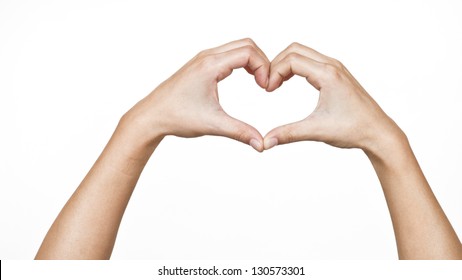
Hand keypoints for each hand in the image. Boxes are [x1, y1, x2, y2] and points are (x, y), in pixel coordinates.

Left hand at [124, 38, 269, 151]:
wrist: (152, 116)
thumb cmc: (176, 117)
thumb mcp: (213, 124)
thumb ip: (240, 132)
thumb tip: (261, 144)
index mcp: (210, 66)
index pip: (248, 52)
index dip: (264, 67)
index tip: (266, 88)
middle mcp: (207, 57)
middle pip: (246, 45)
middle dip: (262, 61)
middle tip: (266, 83)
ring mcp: (203, 59)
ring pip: (237, 47)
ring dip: (253, 61)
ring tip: (259, 82)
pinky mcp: (201, 65)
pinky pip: (228, 54)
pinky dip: (243, 62)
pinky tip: (247, 78)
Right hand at [263, 43, 404, 153]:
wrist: (378, 133)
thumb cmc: (354, 129)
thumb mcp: (317, 131)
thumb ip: (288, 134)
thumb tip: (266, 142)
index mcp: (328, 75)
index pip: (292, 60)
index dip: (274, 72)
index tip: (267, 90)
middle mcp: (332, 66)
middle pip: (295, 50)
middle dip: (276, 64)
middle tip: (268, 84)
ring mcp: (336, 68)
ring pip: (303, 53)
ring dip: (286, 64)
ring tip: (276, 84)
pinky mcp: (337, 74)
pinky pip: (311, 60)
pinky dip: (296, 67)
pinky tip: (290, 82)